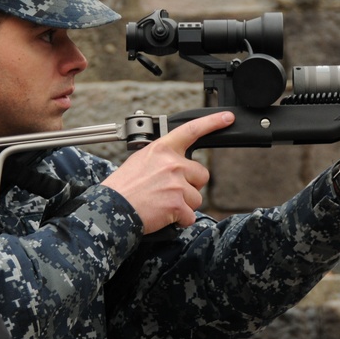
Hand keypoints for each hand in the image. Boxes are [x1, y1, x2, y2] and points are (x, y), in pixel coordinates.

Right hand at [102, 111, 234, 233]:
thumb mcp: (140, 161)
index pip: (191, 130)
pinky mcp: (177, 204)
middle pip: (201, 175)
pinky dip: (180, 220)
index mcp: (162, 149)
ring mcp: (176, 184)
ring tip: (162, 204)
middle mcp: (172, 164)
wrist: (112, 208)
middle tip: (170, 192)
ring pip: (196, 198)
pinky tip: (164, 216)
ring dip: (184, 205)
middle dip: (191, 186)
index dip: (212, 122)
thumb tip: (175, 166)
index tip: (227, 118)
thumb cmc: (123, 188)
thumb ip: (162, 159)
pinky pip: (190, 216)